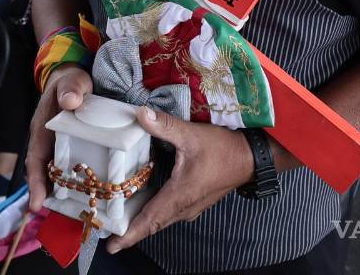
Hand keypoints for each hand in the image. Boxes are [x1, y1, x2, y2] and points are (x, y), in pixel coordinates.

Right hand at [27, 65, 92, 211]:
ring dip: (62, 193)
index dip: (35, 183)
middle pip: (44, 174)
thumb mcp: (70, 82)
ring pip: (58, 175)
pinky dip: (77, 183)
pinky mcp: (73, 149)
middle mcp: (48, 144)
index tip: (36, 204)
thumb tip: (70, 101)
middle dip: (48, 196)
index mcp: (42, 131)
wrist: (74, 80)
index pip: (35, 160)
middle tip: (58, 217)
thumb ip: (70, 89)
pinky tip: (90, 195)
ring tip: (75, 214)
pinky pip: (73, 169)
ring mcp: (60, 148)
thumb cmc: (69, 82)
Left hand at [105, 107, 255, 253]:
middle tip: (108, 237)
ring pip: (161, 220)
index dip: (130, 234)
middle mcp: (184, 207)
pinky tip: (142, 206)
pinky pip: (169, 213)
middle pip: (152, 224)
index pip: (150, 220)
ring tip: (119, 224)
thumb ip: (164, 125)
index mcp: (180, 195)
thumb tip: (140, 114)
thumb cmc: (223, 149)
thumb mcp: (191, 135)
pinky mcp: (194, 201)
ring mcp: (190, 206)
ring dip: (142, 224)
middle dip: (130, 232)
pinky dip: (154, 215)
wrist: (250, 157)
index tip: (112, 246)